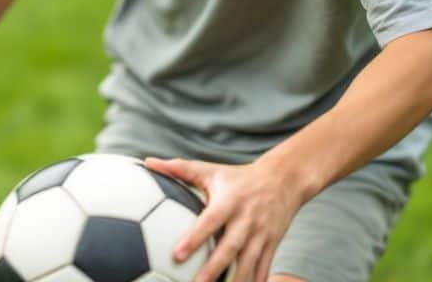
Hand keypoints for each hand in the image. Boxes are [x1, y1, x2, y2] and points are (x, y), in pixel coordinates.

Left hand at [144, 156, 304, 281]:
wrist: (284, 179)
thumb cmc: (238, 177)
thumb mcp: (211, 170)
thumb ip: (179, 169)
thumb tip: (147, 162)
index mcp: (229, 201)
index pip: (210, 221)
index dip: (194, 238)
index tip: (176, 255)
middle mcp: (246, 219)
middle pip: (230, 247)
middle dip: (214, 268)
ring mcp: (261, 233)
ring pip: (248, 262)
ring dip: (235, 280)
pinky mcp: (272, 243)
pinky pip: (264, 266)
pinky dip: (257, 281)